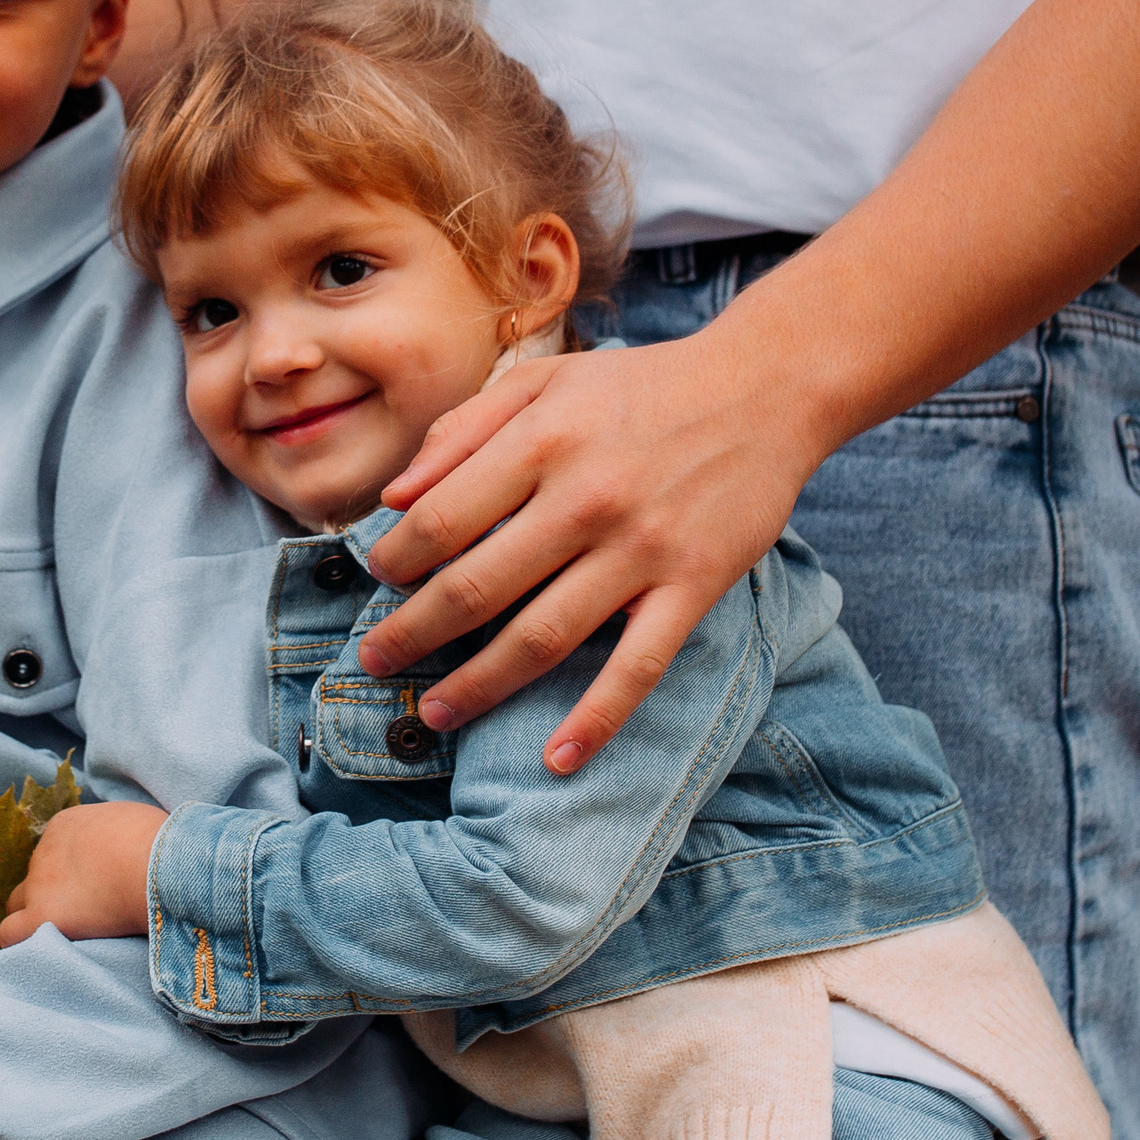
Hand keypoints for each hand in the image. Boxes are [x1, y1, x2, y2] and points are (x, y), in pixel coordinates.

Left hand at [0, 802, 166, 946]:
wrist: (156, 865)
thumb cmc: (161, 845)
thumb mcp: (134, 825)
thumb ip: (117, 836)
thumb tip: (126, 850)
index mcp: (66, 825)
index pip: (55, 852)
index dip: (72, 873)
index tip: (95, 886)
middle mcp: (44, 851)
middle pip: (36, 877)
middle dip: (55, 893)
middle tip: (85, 911)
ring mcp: (39, 884)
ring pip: (18, 904)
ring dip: (36, 916)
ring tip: (67, 934)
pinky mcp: (41, 916)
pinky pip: (10, 933)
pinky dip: (21, 941)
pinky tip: (42, 953)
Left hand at [361, 328, 827, 773]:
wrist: (765, 389)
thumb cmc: (641, 386)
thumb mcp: (545, 380)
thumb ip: (463, 429)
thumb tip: (393, 497)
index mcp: (541, 442)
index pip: (441, 519)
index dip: (396, 560)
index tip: (378, 580)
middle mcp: (586, 499)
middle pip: (476, 588)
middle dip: (413, 634)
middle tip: (374, 662)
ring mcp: (642, 550)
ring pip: (542, 637)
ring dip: (478, 685)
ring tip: (433, 713)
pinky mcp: (693, 587)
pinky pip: (638, 667)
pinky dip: (597, 719)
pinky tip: (557, 759)